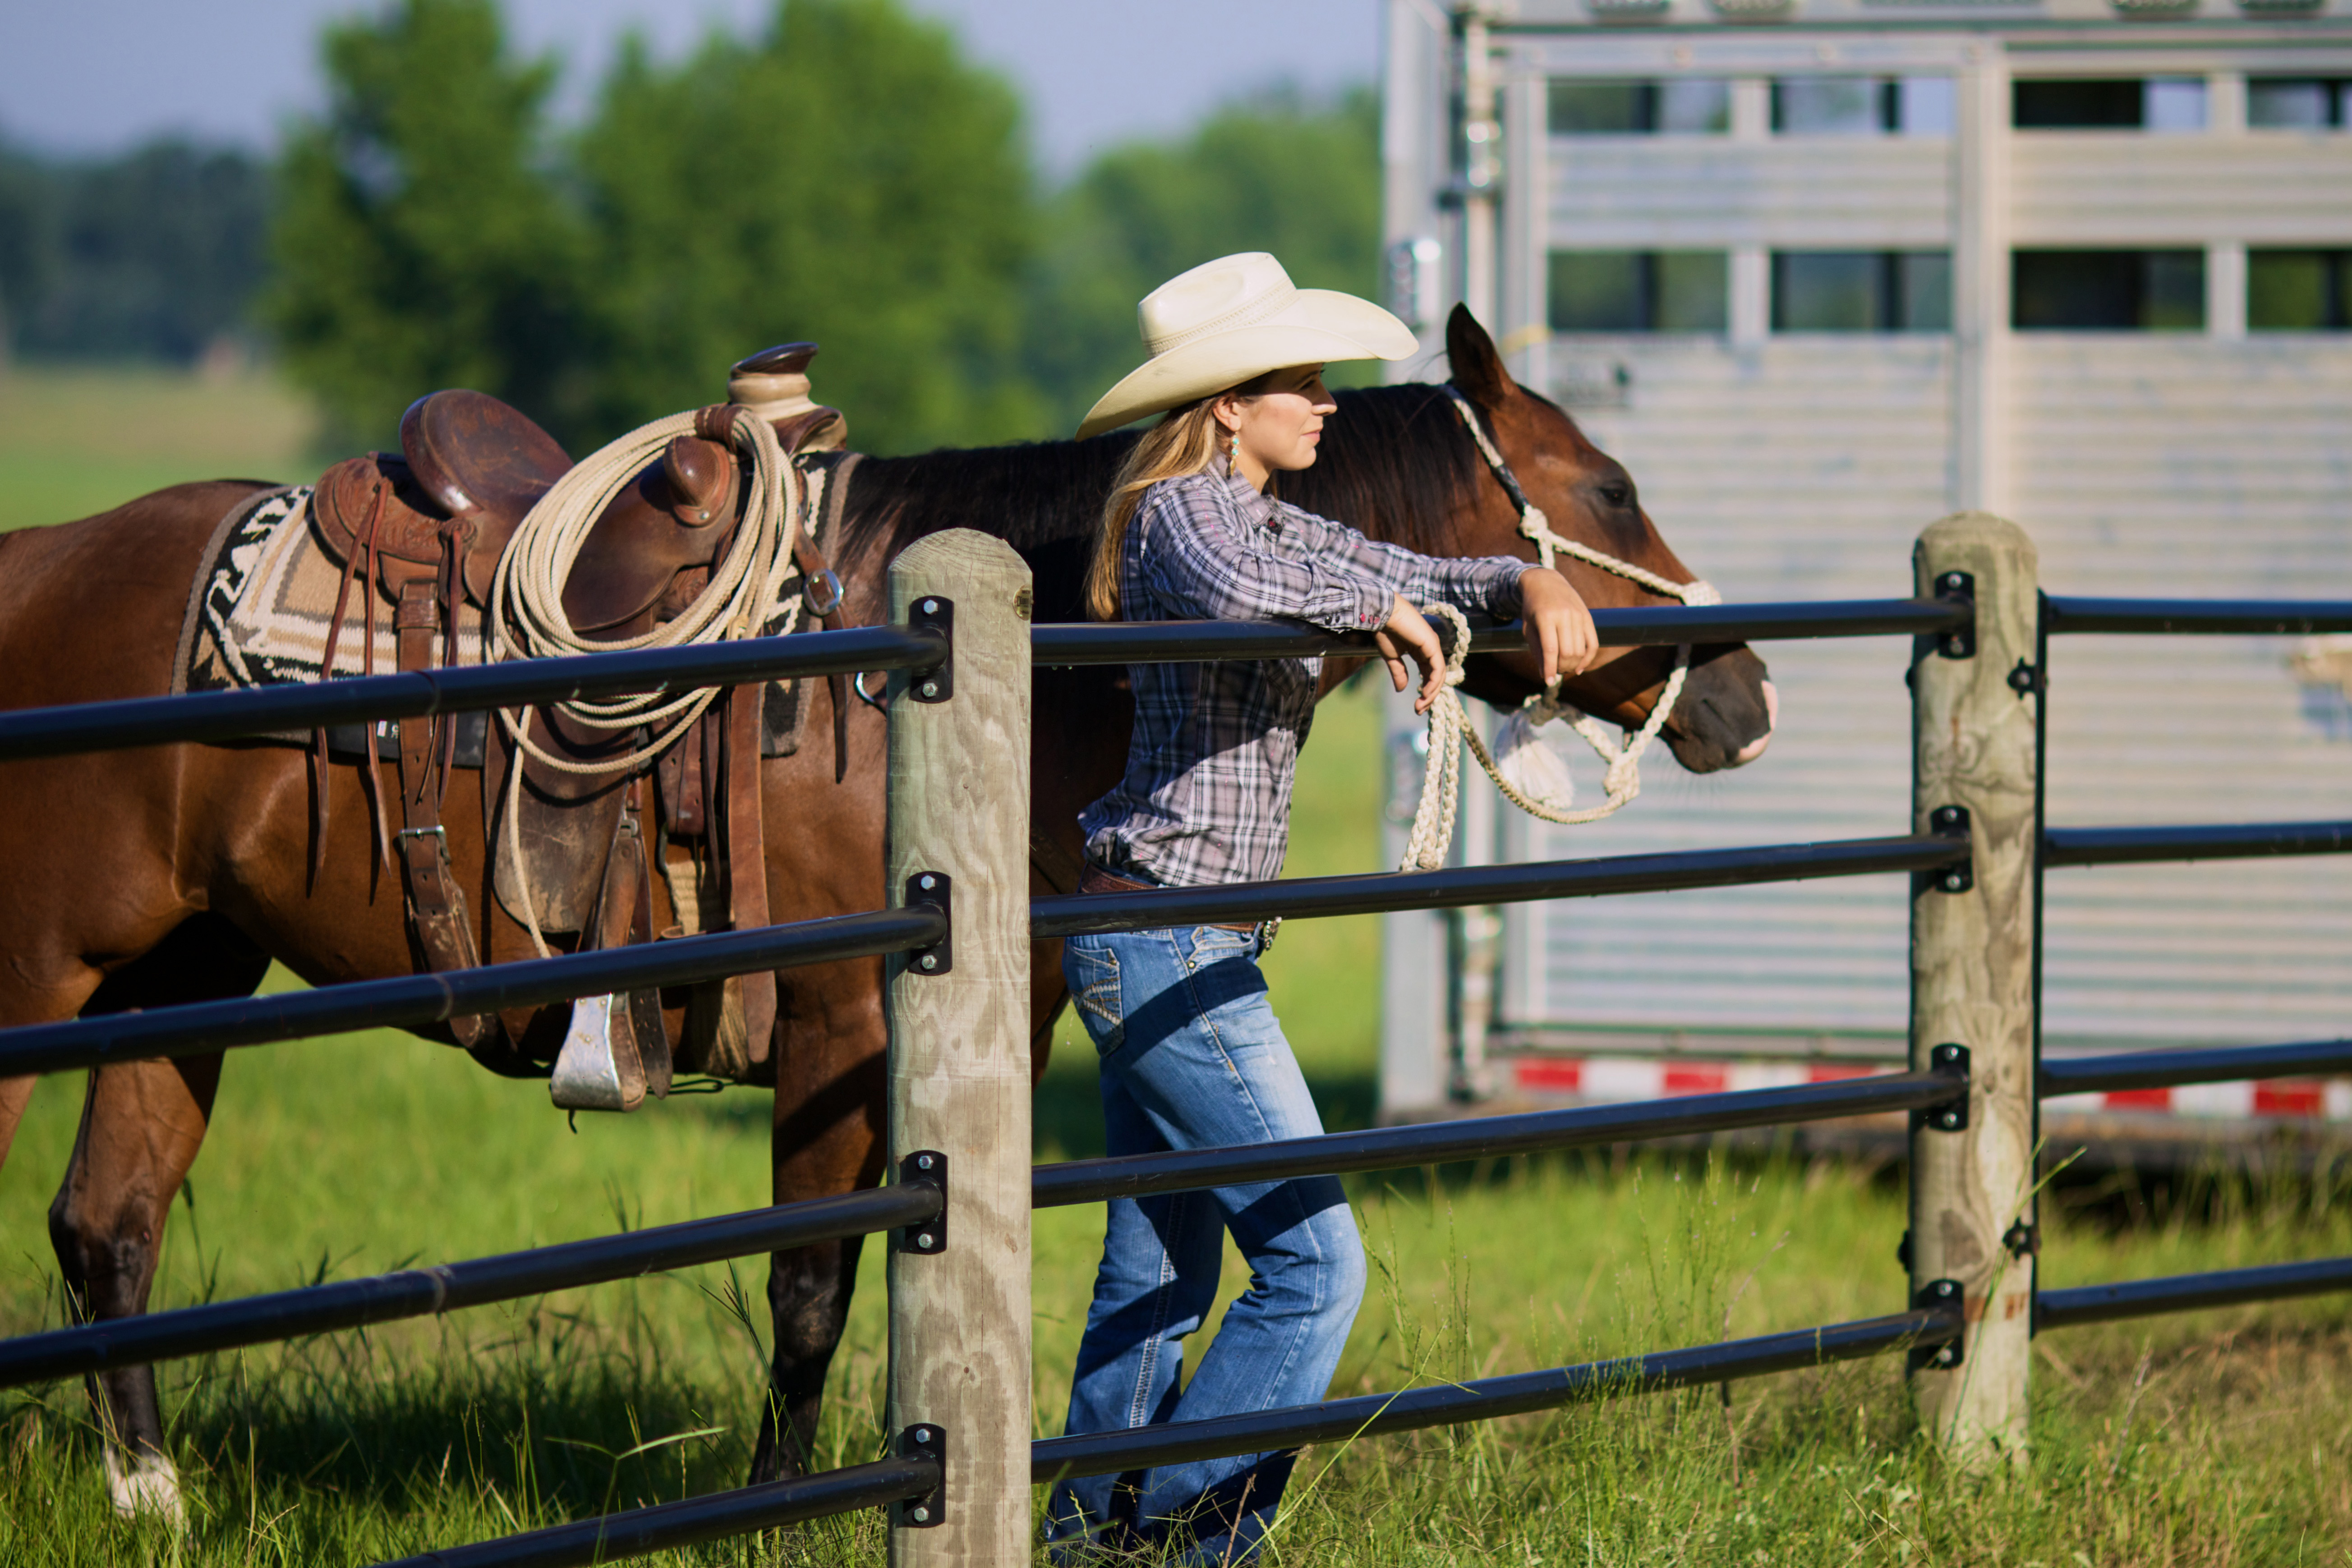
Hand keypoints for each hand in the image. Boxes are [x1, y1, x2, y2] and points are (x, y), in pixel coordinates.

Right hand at [1373, 593, 1445, 714]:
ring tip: (1421, 705)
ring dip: (1431, 693)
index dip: (1425, 691)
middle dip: (1429, 696)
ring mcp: (1433, 646)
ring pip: (1439, 675)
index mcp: (1422, 650)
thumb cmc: (1384, 631)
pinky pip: (1438, 668)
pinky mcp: (1432, 645)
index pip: (1429, 674)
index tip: (1417, 706)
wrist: (1381, 614)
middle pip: (1437, 677)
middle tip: (1419, 710)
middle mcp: (1431, 648)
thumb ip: (1399, 672)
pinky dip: (1433, 682)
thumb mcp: (1392, 657)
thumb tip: (1401, 689)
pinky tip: (1425, 693)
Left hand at [1517, 568, 1598, 683]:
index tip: (1548, 682)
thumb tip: (1545, 675)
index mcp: (1545, 617)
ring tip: (1563, 668)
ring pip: (1580, 650)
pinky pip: (1593, 643)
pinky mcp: (1588, 617)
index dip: (1549, 669)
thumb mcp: (1528, 628)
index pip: (1550, 650)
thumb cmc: (1532, 608)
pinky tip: (1579, 668)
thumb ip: (1537, 650)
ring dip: (1572, 665)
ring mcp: (1578, 615)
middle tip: (1554, 671)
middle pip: (1568, 653)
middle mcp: (1564, 615)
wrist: (1545, 582)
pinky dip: (1587, 659)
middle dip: (1561, 668)